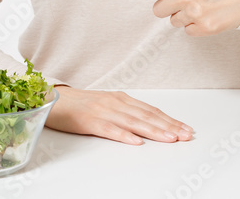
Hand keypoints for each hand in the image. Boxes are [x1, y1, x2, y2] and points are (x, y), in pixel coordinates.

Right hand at [45, 85, 192, 144]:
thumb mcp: (107, 105)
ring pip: (133, 122)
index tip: (186, 129)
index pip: (151, 110)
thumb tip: (149, 123)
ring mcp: (102, 111)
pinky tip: (136, 142)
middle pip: (147, 116)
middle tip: (186, 135)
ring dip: (153, 131)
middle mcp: (115, 102)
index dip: (170, 120)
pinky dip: (124, 135)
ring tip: (170, 138)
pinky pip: (109, 129)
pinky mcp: (89, 121)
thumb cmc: (81, 104)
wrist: (53, 98)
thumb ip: (126, 113)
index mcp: (121, 99)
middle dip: (169, 126)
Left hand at [109, 0, 239, 35]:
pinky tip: (210, 16)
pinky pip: (188, 31)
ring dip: (183, 16)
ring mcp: (195, 13)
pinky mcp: (204, 28)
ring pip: (174, 22)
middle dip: (167, 8)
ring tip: (204, 6)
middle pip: (159, 10)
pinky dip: (196, 26)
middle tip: (187, 1)